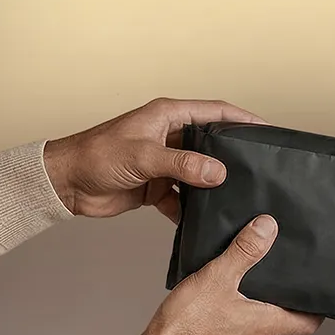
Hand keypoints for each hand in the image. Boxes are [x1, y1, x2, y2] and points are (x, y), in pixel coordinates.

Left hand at [42, 97, 262, 221]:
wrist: (67, 184)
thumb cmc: (96, 156)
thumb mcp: (144, 157)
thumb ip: (183, 164)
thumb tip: (219, 173)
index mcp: (167, 116)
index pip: (215, 113)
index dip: (242, 120)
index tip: (266, 132)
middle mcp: (169, 137)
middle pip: (211, 145)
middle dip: (232, 159)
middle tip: (259, 171)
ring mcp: (164, 163)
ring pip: (199, 175)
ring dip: (213, 189)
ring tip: (237, 200)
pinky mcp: (156, 187)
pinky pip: (183, 199)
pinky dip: (192, 210)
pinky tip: (203, 222)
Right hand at [143, 215, 322, 334]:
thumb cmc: (186, 326)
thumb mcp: (217, 277)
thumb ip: (244, 252)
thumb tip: (266, 229)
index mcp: (265, 326)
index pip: (307, 324)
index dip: (315, 311)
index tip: (317, 298)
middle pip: (281, 325)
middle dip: (280, 304)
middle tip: (277, 285)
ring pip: (256, 331)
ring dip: (254, 313)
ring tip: (242, 291)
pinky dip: (232, 324)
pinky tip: (216, 310)